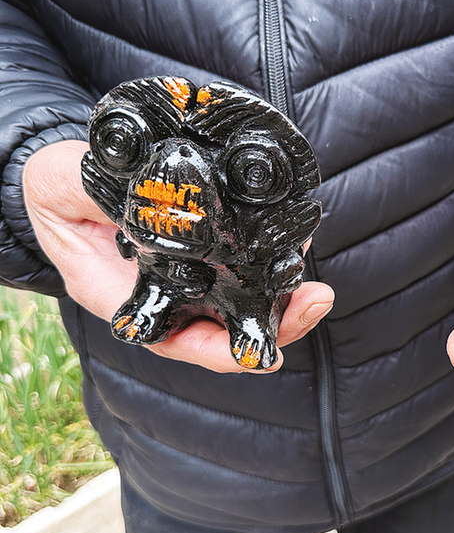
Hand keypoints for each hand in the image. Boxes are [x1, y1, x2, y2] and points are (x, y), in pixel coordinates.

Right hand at [23, 140, 333, 372]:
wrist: (70, 178)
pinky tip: (296, 237)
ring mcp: (196, 272)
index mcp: (134, 300)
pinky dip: (273, 254)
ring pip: (248, 294)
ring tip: (313, 271)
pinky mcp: (213, 245)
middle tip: (315, 300)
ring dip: (284, 287)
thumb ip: (96, 199)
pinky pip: (249, 258)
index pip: (186, 340)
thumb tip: (144, 208)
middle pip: (233, 325)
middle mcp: (174, 294)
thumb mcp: (62, 191)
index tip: (263, 354)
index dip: (227, 352)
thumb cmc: (60, 194)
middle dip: (279, 321)